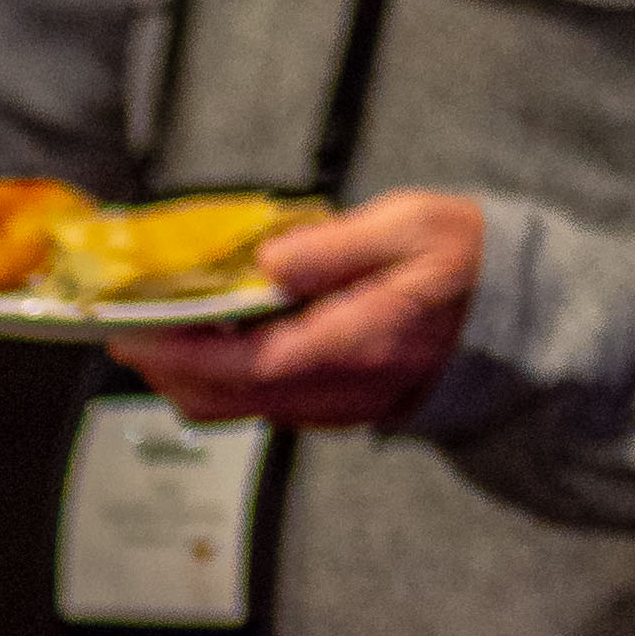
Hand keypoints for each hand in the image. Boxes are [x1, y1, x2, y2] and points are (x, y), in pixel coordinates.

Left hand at [111, 192, 484, 429]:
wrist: (515, 320)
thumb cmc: (467, 263)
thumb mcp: (413, 228)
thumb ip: (336, 246)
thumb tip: (269, 260)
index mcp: (357, 343)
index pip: (247, 363)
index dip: (179, 349)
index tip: (130, 325)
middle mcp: (336, 388)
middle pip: (220, 397)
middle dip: (160, 363)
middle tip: (120, 322)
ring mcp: (327, 406)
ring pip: (228, 408)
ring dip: (179, 372)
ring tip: (149, 325)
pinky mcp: (323, 407)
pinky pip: (250, 402)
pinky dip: (212, 374)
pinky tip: (202, 334)